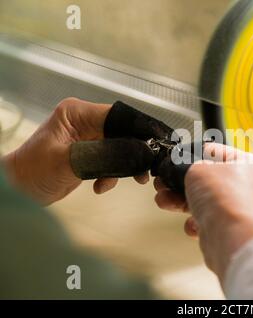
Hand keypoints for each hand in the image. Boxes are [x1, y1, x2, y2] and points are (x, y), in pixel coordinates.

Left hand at [2, 98, 148, 205]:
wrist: (18, 191)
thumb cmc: (33, 172)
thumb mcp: (70, 161)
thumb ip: (105, 154)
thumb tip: (137, 151)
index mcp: (77, 113)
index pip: (118, 115)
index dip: (138, 129)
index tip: (154, 144)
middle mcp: (85, 121)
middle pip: (122, 131)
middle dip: (134, 151)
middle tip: (145, 169)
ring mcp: (88, 138)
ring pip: (121, 147)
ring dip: (125, 165)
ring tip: (131, 180)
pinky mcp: (90, 154)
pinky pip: (112, 160)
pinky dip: (112, 174)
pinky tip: (100, 186)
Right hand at [154, 144, 252, 280]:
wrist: (233, 239)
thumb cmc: (227, 199)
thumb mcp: (197, 168)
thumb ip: (189, 166)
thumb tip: (185, 171)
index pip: (220, 153)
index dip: (195, 155)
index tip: (178, 160)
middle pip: (211, 180)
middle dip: (183, 183)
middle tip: (165, 183)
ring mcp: (245, 212)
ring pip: (209, 202)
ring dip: (183, 203)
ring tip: (164, 200)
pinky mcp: (235, 232)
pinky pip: (212, 223)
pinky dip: (197, 223)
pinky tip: (191, 224)